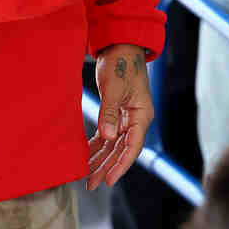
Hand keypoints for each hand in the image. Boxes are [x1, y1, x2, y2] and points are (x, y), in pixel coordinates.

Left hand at [86, 44, 152, 189]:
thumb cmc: (120, 63)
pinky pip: (108, 134)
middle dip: (107, 167)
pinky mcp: (117, 111)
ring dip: (101, 158)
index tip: (108, 180)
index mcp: (141, 114)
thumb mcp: (113, 88)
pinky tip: (87, 155)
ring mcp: (127, 116)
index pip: (132, 146)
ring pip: (114, 144)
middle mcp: (136, 119)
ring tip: (86, 174)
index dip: (121, 165)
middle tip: (91, 184)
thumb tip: (108, 138)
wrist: (120, 45)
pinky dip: (98, 145)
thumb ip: (109, 114)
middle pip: (122, 149)